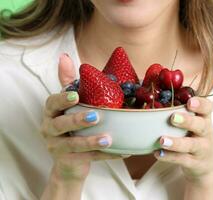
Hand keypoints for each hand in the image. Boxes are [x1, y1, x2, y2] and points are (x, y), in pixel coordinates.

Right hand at [40, 54, 121, 199]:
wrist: (68, 161)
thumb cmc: (71, 126)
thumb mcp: (68, 105)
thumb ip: (68, 83)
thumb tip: (65, 56)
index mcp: (51, 113)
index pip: (52, 103)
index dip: (62, 99)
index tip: (76, 96)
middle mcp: (49, 129)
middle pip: (59, 125)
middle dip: (77, 120)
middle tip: (96, 116)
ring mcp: (56, 147)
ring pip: (73, 145)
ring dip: (91, 142)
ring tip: (109, 139)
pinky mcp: (68, 162)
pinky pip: (88, 159)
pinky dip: (106, 156)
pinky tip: (122, 152)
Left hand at [155, 97, 212, 191]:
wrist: (206, 164)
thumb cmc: (194, 136)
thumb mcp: (194, 124)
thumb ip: (180, 112)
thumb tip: (152, 99)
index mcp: (204, 119)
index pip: (207, 108)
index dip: (200, 104)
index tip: (190, 102)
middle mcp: (205, 133)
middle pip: (200, 125)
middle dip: (187, 121)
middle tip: (173, 117)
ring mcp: (201, 149)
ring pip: (191, 145)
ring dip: (176, 143)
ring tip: (162, 140)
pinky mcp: (195, 163)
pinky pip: (182, 160)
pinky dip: (169, 157)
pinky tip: (158, 153)